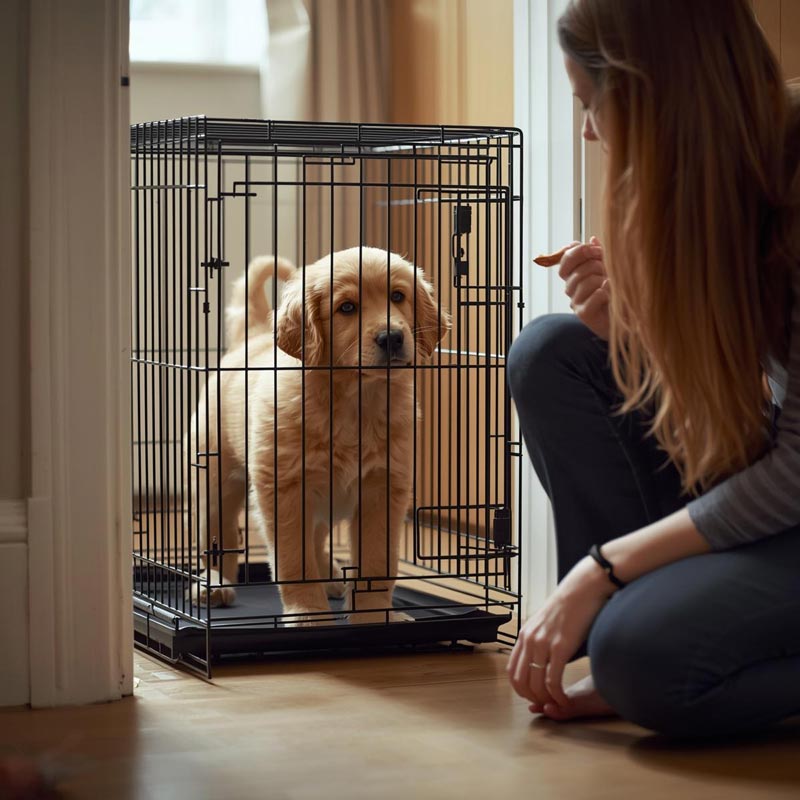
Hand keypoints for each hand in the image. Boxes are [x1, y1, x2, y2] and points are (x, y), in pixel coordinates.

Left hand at [508, 556, 612, 710]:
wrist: (583, 588)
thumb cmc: (571, 606)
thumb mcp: (548, 625)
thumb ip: (543, 643)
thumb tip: (545, 664)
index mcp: (524, 635)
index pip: (512, 671)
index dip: (521, 689)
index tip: (534, 697)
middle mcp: (529, 640)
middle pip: (520, 681)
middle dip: (532, 698)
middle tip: (547, 705)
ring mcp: (542, 644)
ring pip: (535, 684)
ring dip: (546, 700)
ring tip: (558, 704)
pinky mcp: (559, 647)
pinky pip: (552, 681)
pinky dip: (557, 696)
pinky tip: (565, 699)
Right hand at [558, 236, 609, 339]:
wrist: (624, 318)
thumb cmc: (615, 292)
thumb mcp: (609, 267)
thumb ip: (599, 254)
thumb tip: (592, 239)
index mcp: (573, 276)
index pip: (565, 259)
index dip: (579, 251)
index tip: (595, 250)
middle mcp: (570, 289)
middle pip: (578, 269)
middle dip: (598, 267)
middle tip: (608, 273)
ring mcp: (575, 302)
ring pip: (587, 282)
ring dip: (604, 281)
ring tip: (611, 288)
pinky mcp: (583, 314)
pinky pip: (595, 295)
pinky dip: (607, 294)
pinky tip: (611, 298)